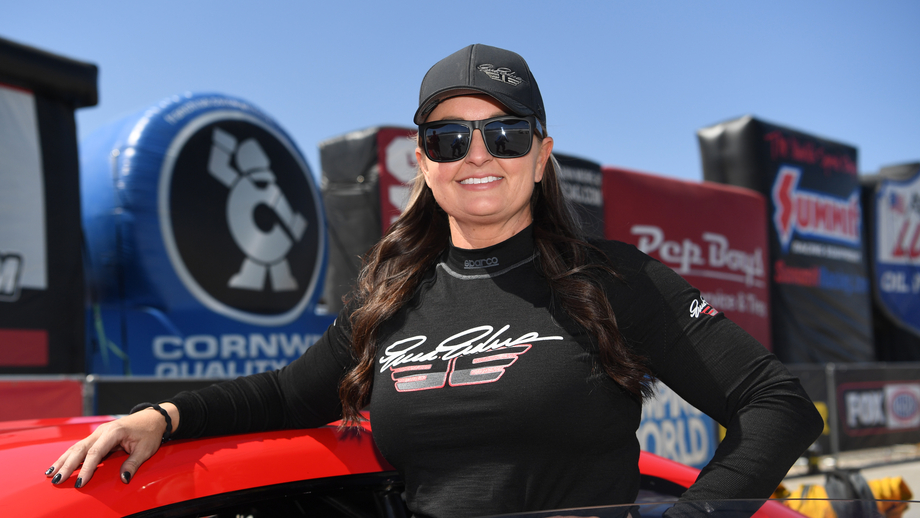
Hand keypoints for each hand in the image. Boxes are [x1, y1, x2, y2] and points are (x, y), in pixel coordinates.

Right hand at [44, 403, 178, 487]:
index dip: (86, 469)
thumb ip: (133, 463)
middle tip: (56, 480)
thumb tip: (124, 479)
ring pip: (77, 447)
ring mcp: (98, 432)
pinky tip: (59, 464)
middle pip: (80, 449)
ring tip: (50, 473)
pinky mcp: (98, 436)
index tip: (79, 483)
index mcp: (114, 432)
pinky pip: (81, 446)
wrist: (153, 417)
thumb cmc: (149, 432)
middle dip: (67, 465)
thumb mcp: (146, 449)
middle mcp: (102, 431)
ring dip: (63, 460)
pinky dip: (69, 455)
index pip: (95, 453)